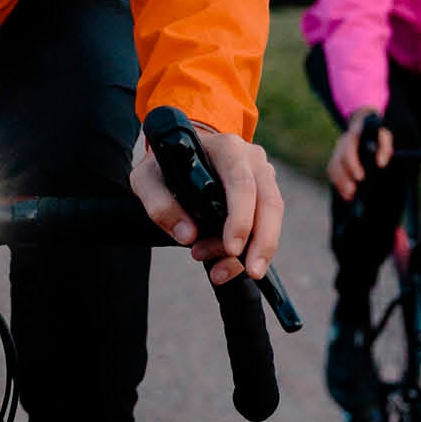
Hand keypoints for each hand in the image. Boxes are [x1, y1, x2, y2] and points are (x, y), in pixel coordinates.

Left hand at [130, 127, 284, 285]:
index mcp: (226, 149)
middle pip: (269, 203)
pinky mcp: (264, 194)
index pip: (242, 184)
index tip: (232, 248)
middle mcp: (251, 160)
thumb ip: (160, 204)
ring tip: (221, 272)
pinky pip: (265, 226)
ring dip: (254, 251)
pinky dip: (248, 251)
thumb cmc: (164, 166)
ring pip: (272, 217)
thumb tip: (187, 235)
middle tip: (251, 272)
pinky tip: (225, 267)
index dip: (240, 218)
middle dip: (262, 242)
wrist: (180, 154)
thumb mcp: (147, 179)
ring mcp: (262, 176)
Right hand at [326, 109, 392, 201]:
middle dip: (344, 178)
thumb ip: (385, 147)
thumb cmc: (377, 134)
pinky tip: (347, 195)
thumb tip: (381, 163)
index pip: (349, 149)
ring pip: (334, 168)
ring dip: (340, 183)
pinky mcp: (336, 161)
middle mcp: (342, 143)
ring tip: (349, 196)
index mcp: (353, 135)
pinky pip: (333, 173)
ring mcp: (337, 152)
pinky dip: (339, 185)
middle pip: (338, 162)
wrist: (366, 127)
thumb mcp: (384, 136)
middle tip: (352, 192)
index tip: (360, 177)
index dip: (353, 164)